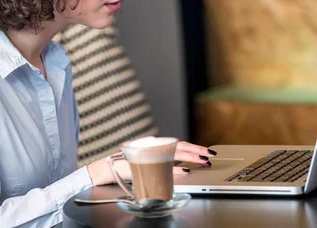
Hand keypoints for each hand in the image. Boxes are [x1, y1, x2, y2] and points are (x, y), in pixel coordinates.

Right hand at [87, 140, 216, 185]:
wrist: (106, 168)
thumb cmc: (127, 166)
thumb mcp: (147, 162)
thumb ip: (163, 162)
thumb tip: (183, 166)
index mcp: (156, 147)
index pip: (178, 145)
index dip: (193, 148)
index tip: (206, 151)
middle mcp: (153, 148)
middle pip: (179, 147)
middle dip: (196, 151)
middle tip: (210, 154)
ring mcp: (149, 155)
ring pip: (174, 154)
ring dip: (190, 158)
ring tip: (202, 161)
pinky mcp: (144, 164)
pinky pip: (163, 167)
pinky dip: (175, 170)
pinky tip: (186, 171)